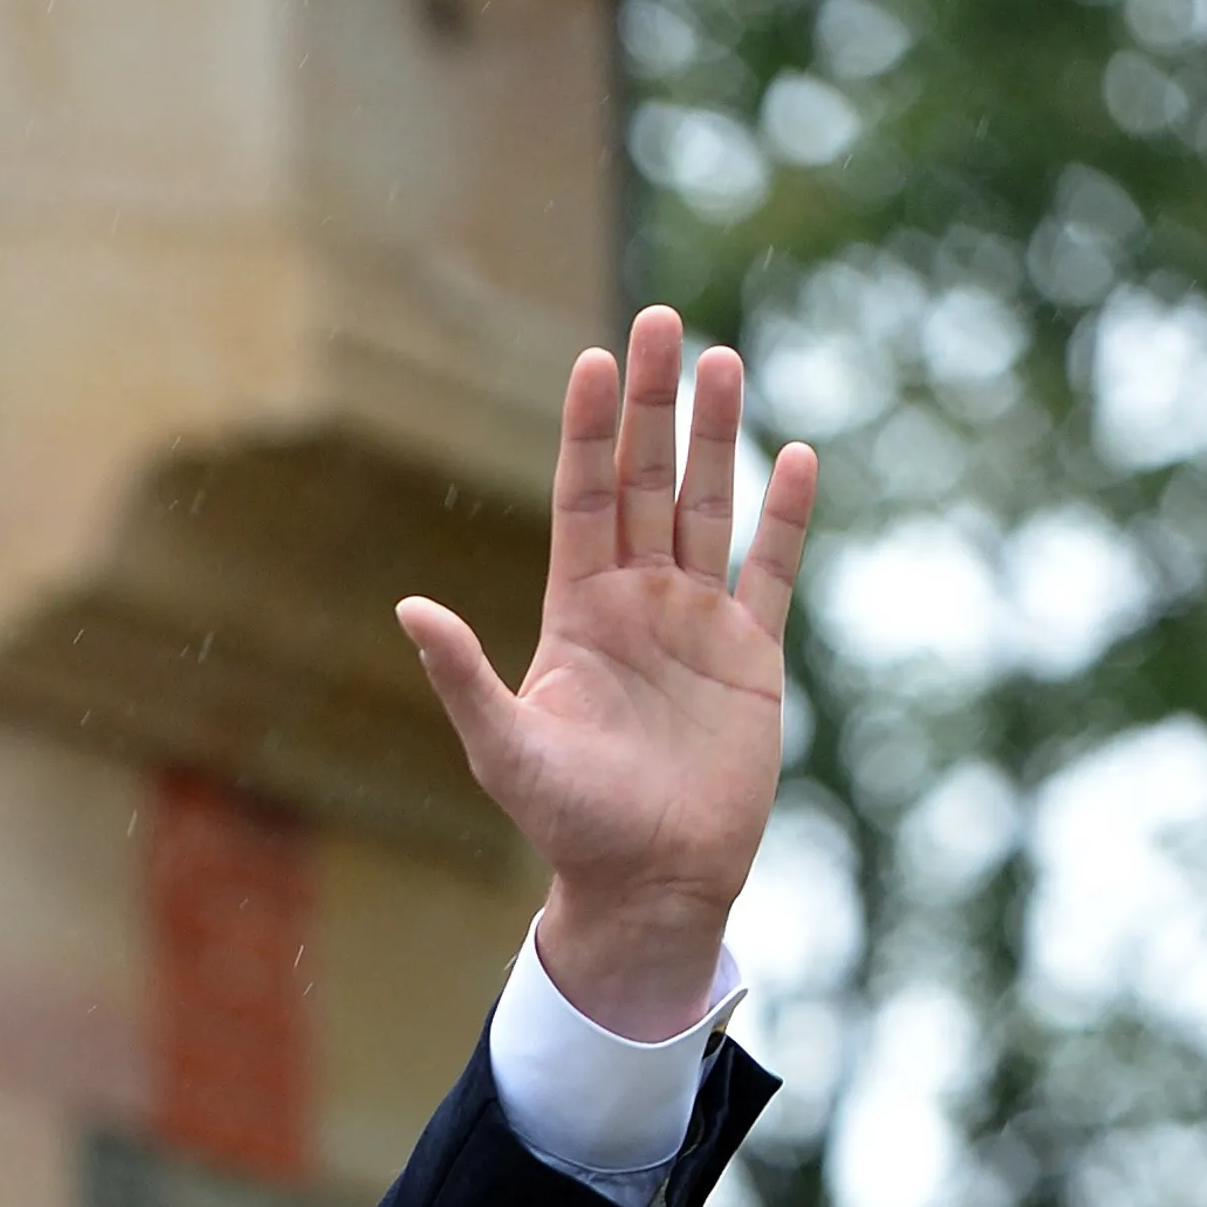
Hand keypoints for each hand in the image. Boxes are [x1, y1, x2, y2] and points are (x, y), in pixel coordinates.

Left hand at [396, 304, 818, 1041]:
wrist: (647, 885)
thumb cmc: (568, 826)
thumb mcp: (506, 748)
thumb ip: (462, 675)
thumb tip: (409, 606)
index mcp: (577, 614)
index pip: (583, 499)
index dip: (588, 431)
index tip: (597, 360)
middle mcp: (637, 604)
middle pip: (644, 481)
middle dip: (653, 405)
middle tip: (663, 322)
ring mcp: (697, 623)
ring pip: (708, 506)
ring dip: (717, 436)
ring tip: (723, 359)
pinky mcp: (752, 656)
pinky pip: (772, 571)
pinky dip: (786, 518)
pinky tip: (797, 455)